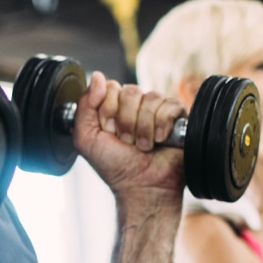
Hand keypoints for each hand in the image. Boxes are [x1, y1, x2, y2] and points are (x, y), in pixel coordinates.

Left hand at [71, 71, 185, 205]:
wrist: (142, 187)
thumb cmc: (115, 167)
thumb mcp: (86, 138)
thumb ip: (84, 106)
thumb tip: (97, 76)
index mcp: (115, 107)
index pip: (111, 87)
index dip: (108, 110)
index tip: (109, 132)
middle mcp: (136, 106)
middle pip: (130, 92)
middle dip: (126, 121)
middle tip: (127, 142)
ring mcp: (158, 110)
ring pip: (150, 98)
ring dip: (143, 128)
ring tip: (144, 146)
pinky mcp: (178, 116)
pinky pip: (170, 105)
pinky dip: (162, 125)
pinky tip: (160, 140)